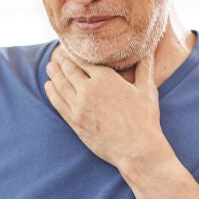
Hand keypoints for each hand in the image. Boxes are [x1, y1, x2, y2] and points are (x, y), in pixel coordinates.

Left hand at [44, 47, 167, 168]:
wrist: (137, 150)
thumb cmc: (145, 119)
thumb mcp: (147, 90)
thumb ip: (145, 67)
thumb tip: (149, 50)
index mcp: (105, 78)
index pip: (84, 61)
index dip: (76, 54)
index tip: (72, 49)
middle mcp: (88, 90)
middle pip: (69, 70)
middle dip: (63, 62)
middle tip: (58, 55)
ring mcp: (79, 106)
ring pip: (61, 85)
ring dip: (54, 74)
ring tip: (50, 67)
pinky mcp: (74, 122)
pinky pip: (58, 103)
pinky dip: (52, 92)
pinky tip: (49, 86)